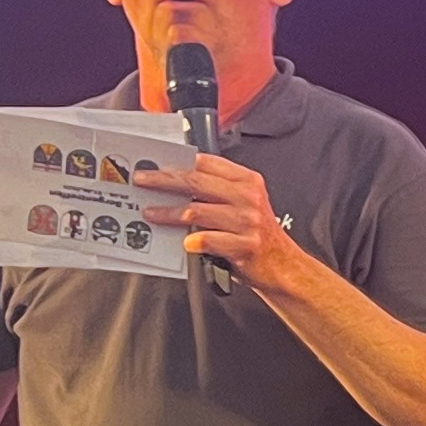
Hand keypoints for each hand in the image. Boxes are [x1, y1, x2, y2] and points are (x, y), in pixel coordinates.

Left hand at [136, 154, 306, 293]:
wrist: (282, 264)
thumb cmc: (256, 234)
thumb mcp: (245, 202)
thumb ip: (218, 190)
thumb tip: (176, 181)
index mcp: (247, 181)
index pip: (207, 163)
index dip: (177, 161)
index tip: (155, 163)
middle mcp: (248, 197)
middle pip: (196, 182)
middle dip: (164, 180)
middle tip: (142, 181)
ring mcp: (247, 221)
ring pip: (196, 211)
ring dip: (168, 212)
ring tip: (150, 213)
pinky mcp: (244, 245)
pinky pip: (209, 240)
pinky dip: (193, 241)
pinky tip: (184, 242)